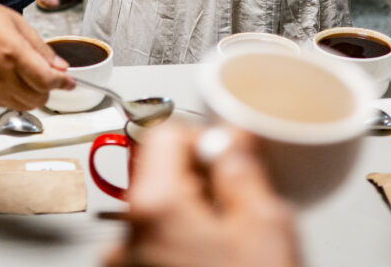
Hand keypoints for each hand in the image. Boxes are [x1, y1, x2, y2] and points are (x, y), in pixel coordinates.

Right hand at [0, 0, 72, 109]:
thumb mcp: (15, 22)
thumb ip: (40, 47)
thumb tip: (59, 65)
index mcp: (14, 54)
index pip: (48, 80)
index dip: (64, 83)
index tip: (70, 82)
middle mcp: (3, 76)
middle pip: (39, 98)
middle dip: (50, 89)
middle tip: (50, 76)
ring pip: (25, 106)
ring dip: (35, 96)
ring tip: (32, 79)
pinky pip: (7, 106)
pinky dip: (18, 99)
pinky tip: (16, 83)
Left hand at [104, 125, 302, 266]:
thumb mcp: (266, 225)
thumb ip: (241, 168)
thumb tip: (231, 137)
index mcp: (152, 209)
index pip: (164, 136)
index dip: (203, 140)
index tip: (229, 156)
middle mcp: (124, 241)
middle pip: (158, 181)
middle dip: (200, 188)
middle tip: (240, 214)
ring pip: (158, 223)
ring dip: (192, 226)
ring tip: (231, 255)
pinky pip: (153, 257)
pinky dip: (181, 257)